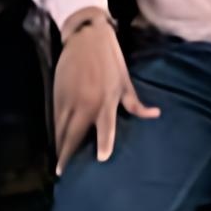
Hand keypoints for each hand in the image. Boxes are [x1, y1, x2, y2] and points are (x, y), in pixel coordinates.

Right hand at [51, 16, 152, 162]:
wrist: (86, 37)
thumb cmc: (110, 59)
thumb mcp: (126, 81)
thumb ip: (136, 104)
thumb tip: (155, 115)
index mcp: (106, 100)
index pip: (105, 127)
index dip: (104, 143)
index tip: (101, 159)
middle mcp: (87, 103)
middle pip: (74, 134)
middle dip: (68, 154)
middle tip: (64, 172)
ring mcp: (69, 99)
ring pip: (61, 129)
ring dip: (59, 146)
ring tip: (59, 163)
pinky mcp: (57, 94)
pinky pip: (55, 118)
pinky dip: (55, 131)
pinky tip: (55, 142)